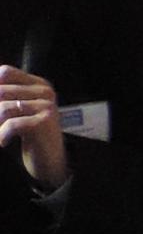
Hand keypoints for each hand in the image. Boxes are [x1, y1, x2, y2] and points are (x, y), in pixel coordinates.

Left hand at [0, 64, 63, 189]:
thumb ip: (4, 96)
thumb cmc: (27, 133)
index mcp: (37, 84)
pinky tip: (4, 142)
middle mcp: (45, 91)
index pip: (5, 73)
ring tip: (1, 134)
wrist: (48, 160)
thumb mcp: (15, 110)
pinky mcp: (45, 121)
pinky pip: (12, 124)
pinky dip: (2, 135)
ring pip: (3, 108)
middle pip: (1, 92)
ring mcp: (47, 106)